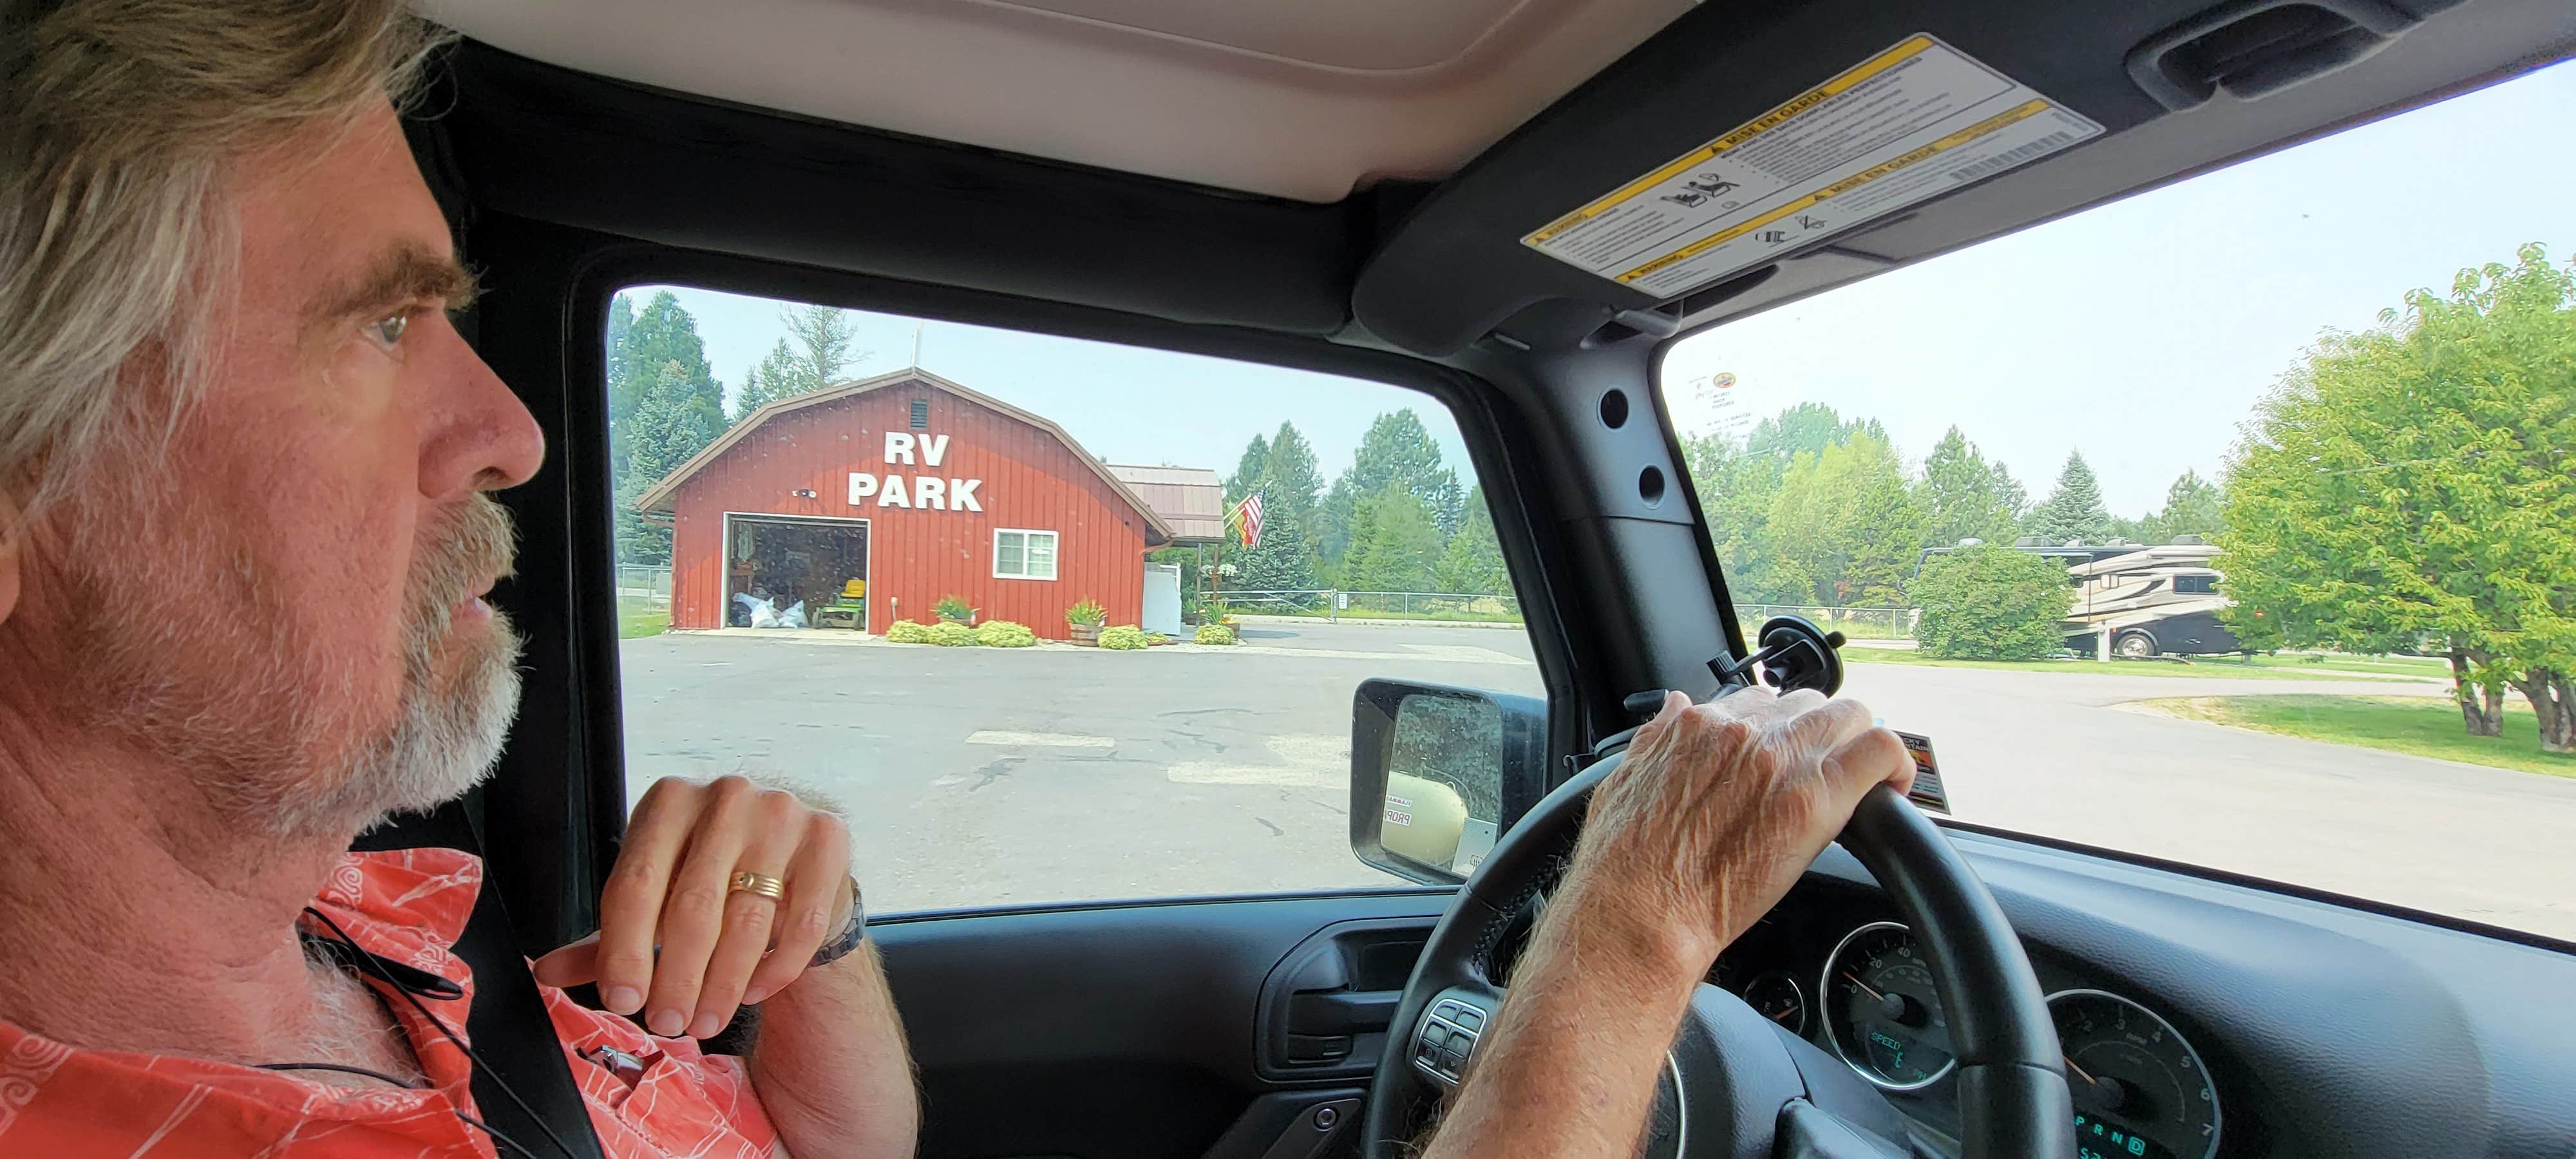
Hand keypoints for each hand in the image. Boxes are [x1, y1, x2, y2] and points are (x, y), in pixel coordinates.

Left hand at [533, 775, 855, 1038]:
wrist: (791, 856)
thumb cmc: (710, 878)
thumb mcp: (654, 898)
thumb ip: (607, 936)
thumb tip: (546, 973)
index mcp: (669, 800)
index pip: (636, 883)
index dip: (625, 950)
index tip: (623, 1000)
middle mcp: (726, 795)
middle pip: (693, 906)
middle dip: (676, 977)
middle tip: (666, 1023)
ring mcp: (782, 814)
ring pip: (748, 920)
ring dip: (722, 985)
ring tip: (703, 1021)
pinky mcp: (827, 839)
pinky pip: (799, 922)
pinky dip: (774, 969)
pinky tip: (753, 993)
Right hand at [1556, 689, 1912, 970]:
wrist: (1641, 911)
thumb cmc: (1624, 865)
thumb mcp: (1624, 781)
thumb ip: (1656, 738)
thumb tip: (1674, 708)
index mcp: (1697, 727)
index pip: (1757, 701)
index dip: (1777, 730)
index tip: (1784, 756)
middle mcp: (1742, 732)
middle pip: (1808, 704)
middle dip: (1819, 734)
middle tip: (1822, 773)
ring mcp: (1781, 758)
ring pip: (1851, 715)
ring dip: (1856, 745)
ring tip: (1861, 781)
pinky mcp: (1817, 796)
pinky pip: (1880, 751)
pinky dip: (1896, 766)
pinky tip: (1892, 790)